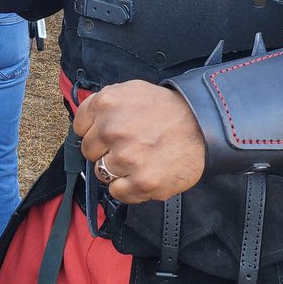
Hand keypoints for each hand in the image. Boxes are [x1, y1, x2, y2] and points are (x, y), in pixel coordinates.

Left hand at [73, 80, 205, 202]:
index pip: (79, 128)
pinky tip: (142, 174)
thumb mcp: (131, 91)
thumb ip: (104, 103)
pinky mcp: (142, 182)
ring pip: (101, 173)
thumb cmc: (166, 109)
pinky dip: (128, 188)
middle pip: (89, 152)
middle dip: (105, 151)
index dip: (94, 132)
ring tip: (139, 159)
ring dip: (117, 170)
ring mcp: (126, 157)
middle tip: (128, 146)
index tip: (108, 134)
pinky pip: (117, 192)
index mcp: (106, 103)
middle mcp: (112, 130)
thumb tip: (85, 123)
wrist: (202, 125)